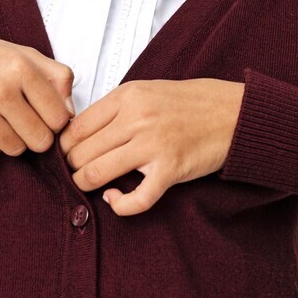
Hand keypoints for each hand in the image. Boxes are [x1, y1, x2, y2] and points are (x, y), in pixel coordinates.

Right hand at [0, 31, 75, 156]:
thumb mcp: (24, 54)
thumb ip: (57, 78)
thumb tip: (71, 113)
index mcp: (21, 67)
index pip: (59, 118)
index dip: (55, 120)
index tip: (44, 114)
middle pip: (40, 140)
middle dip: (36, 134)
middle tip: (23, 120)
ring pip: (16, 149)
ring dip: (13, 139)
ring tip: (0, 119)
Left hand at [58, 77, 245, 215]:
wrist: (234, 113)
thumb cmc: (190, 103)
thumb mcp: (146, 91)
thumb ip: (115, 108)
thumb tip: (78, 131)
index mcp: (127, 96)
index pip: (76, 127)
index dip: (64, 147)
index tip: (66, 155)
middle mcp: (136, 118)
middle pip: (81, 152)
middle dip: (72, 168)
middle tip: (74, 174)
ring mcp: (153, 145)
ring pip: (96, 173)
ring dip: (85, 185)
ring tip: (88, 186)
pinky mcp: (170, 170)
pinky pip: (135, 199)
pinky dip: (118, 205)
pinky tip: (114, 199)